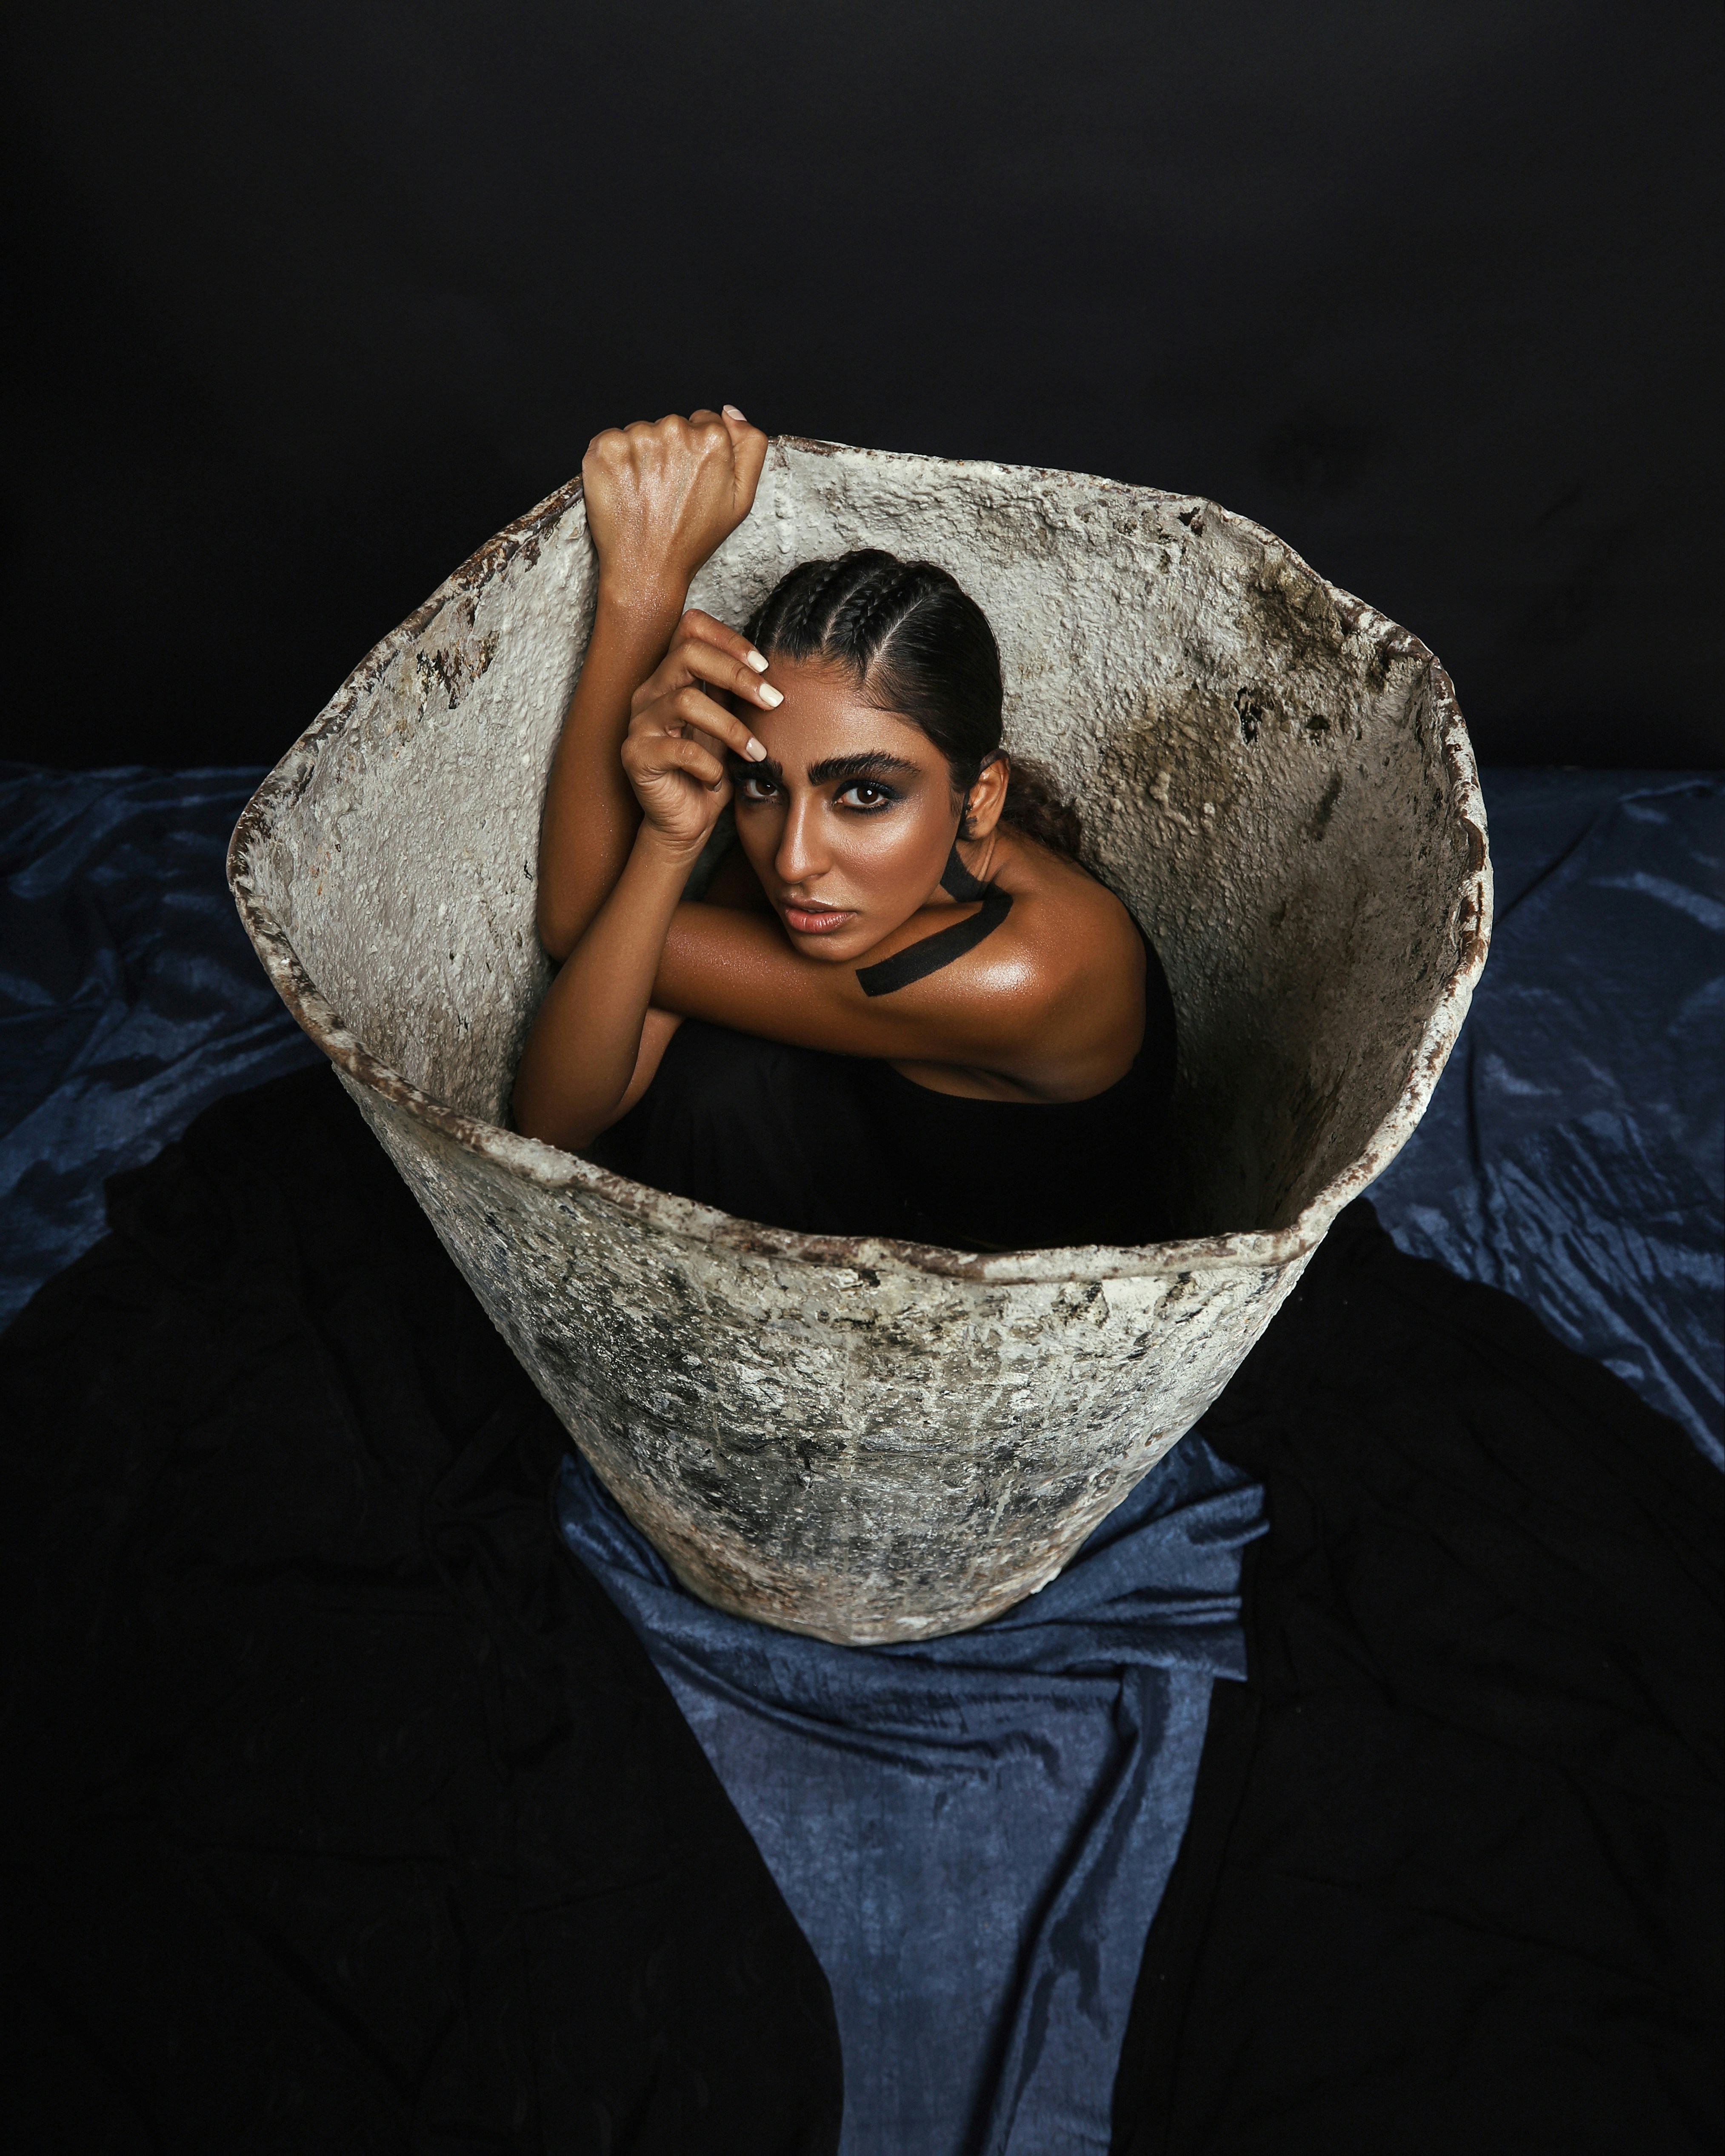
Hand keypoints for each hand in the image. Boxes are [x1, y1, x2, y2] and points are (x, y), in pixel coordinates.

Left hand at [583, 407, 767, 600]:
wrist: (647, 570)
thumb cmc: (693, 539)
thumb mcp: (742, 499)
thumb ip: (751, 447)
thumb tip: (731, 411)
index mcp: (711, 439)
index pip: (703, 423)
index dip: (697, 454)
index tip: (690, 481)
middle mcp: (674, 431)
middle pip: (672, 426)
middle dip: (670, 453)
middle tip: (668, 493)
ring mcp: (637, 438)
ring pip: (642, 433)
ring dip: (641, 457)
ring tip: (645, 495)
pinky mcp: (605, 448)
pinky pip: (612, 440)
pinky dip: (615, 462)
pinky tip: (624, 490)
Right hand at [619, 610, 780, 854]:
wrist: (686, 821)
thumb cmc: (709, 769)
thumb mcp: (727, 723)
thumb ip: (733, 691)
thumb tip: (765, 664)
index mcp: (670, 676)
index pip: (690, 628)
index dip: (728, 639)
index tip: (764, 665)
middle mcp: (649, 692)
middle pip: (688, 654)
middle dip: (737, 674)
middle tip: (772, 702)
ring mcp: (639, 723)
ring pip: (686, 701)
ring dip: (732, 727)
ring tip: (755, 752)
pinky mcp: (636, 756)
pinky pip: (679, 750)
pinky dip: (709, 765)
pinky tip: (719, 779)